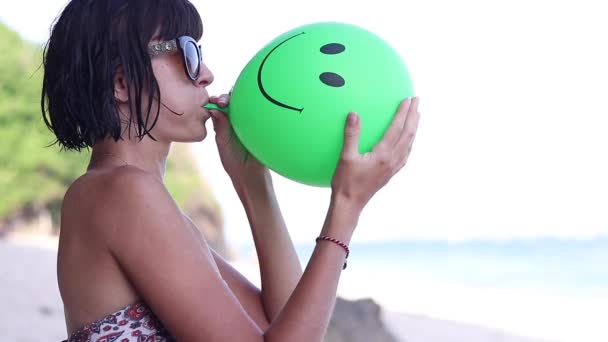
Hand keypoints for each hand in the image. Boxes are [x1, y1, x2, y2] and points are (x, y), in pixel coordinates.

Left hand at [208, 94, 267, 184]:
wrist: (251, 173)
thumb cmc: (233, 159)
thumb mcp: (223, 142)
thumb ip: (220, 126)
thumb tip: (213, 109)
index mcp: (223, 123)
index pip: (219, 106)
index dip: (216, 100)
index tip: (213, 101)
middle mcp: (235, 119)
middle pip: (232, 101)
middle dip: (227, 97)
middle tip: (223, 101)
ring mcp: (248, 121)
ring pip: (245, 105)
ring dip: (240, 100)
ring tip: (236, 101)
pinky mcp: (260, 125)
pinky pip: (258, 113)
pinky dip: (255, 107)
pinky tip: (253, 105)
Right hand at [331, 97, 419, 211]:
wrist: (350, 204)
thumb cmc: (345, 182)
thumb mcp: (345, 157)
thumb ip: (351, 135)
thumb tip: (354, 114)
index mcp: (383, 154)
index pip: (397, 128)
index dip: (403, 113)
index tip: (408, 99)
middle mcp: (392, 160)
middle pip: (408, 134)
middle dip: (414, 116)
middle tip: (417, 101)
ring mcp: (394, 167)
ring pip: (409, 143)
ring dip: (414, 128)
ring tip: (416, 116)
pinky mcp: (391, 173)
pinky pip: (405, 153)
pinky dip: (409, 141)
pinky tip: (407, 139)